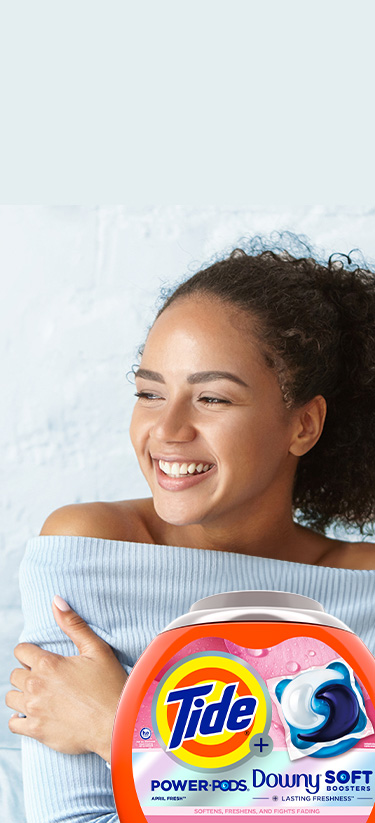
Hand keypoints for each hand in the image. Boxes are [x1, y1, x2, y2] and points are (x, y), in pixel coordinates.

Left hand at [6, 596, 127, 761]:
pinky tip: (33, 714)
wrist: (115, 724)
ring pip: (11, 697)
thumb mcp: (96, 649)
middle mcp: (36, 686)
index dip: (30, 653)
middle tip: (45, 679)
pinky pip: (13, 723)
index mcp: (48, 664)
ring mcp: (34, 710)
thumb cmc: (110, 685)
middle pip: (15, 674)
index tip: (41, 659)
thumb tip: (56, 601)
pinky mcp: (36, 731)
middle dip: (27, 673)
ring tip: (38, 696)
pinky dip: (19, 718)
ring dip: (21, 694)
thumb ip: (73, 624)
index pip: (21, 650)